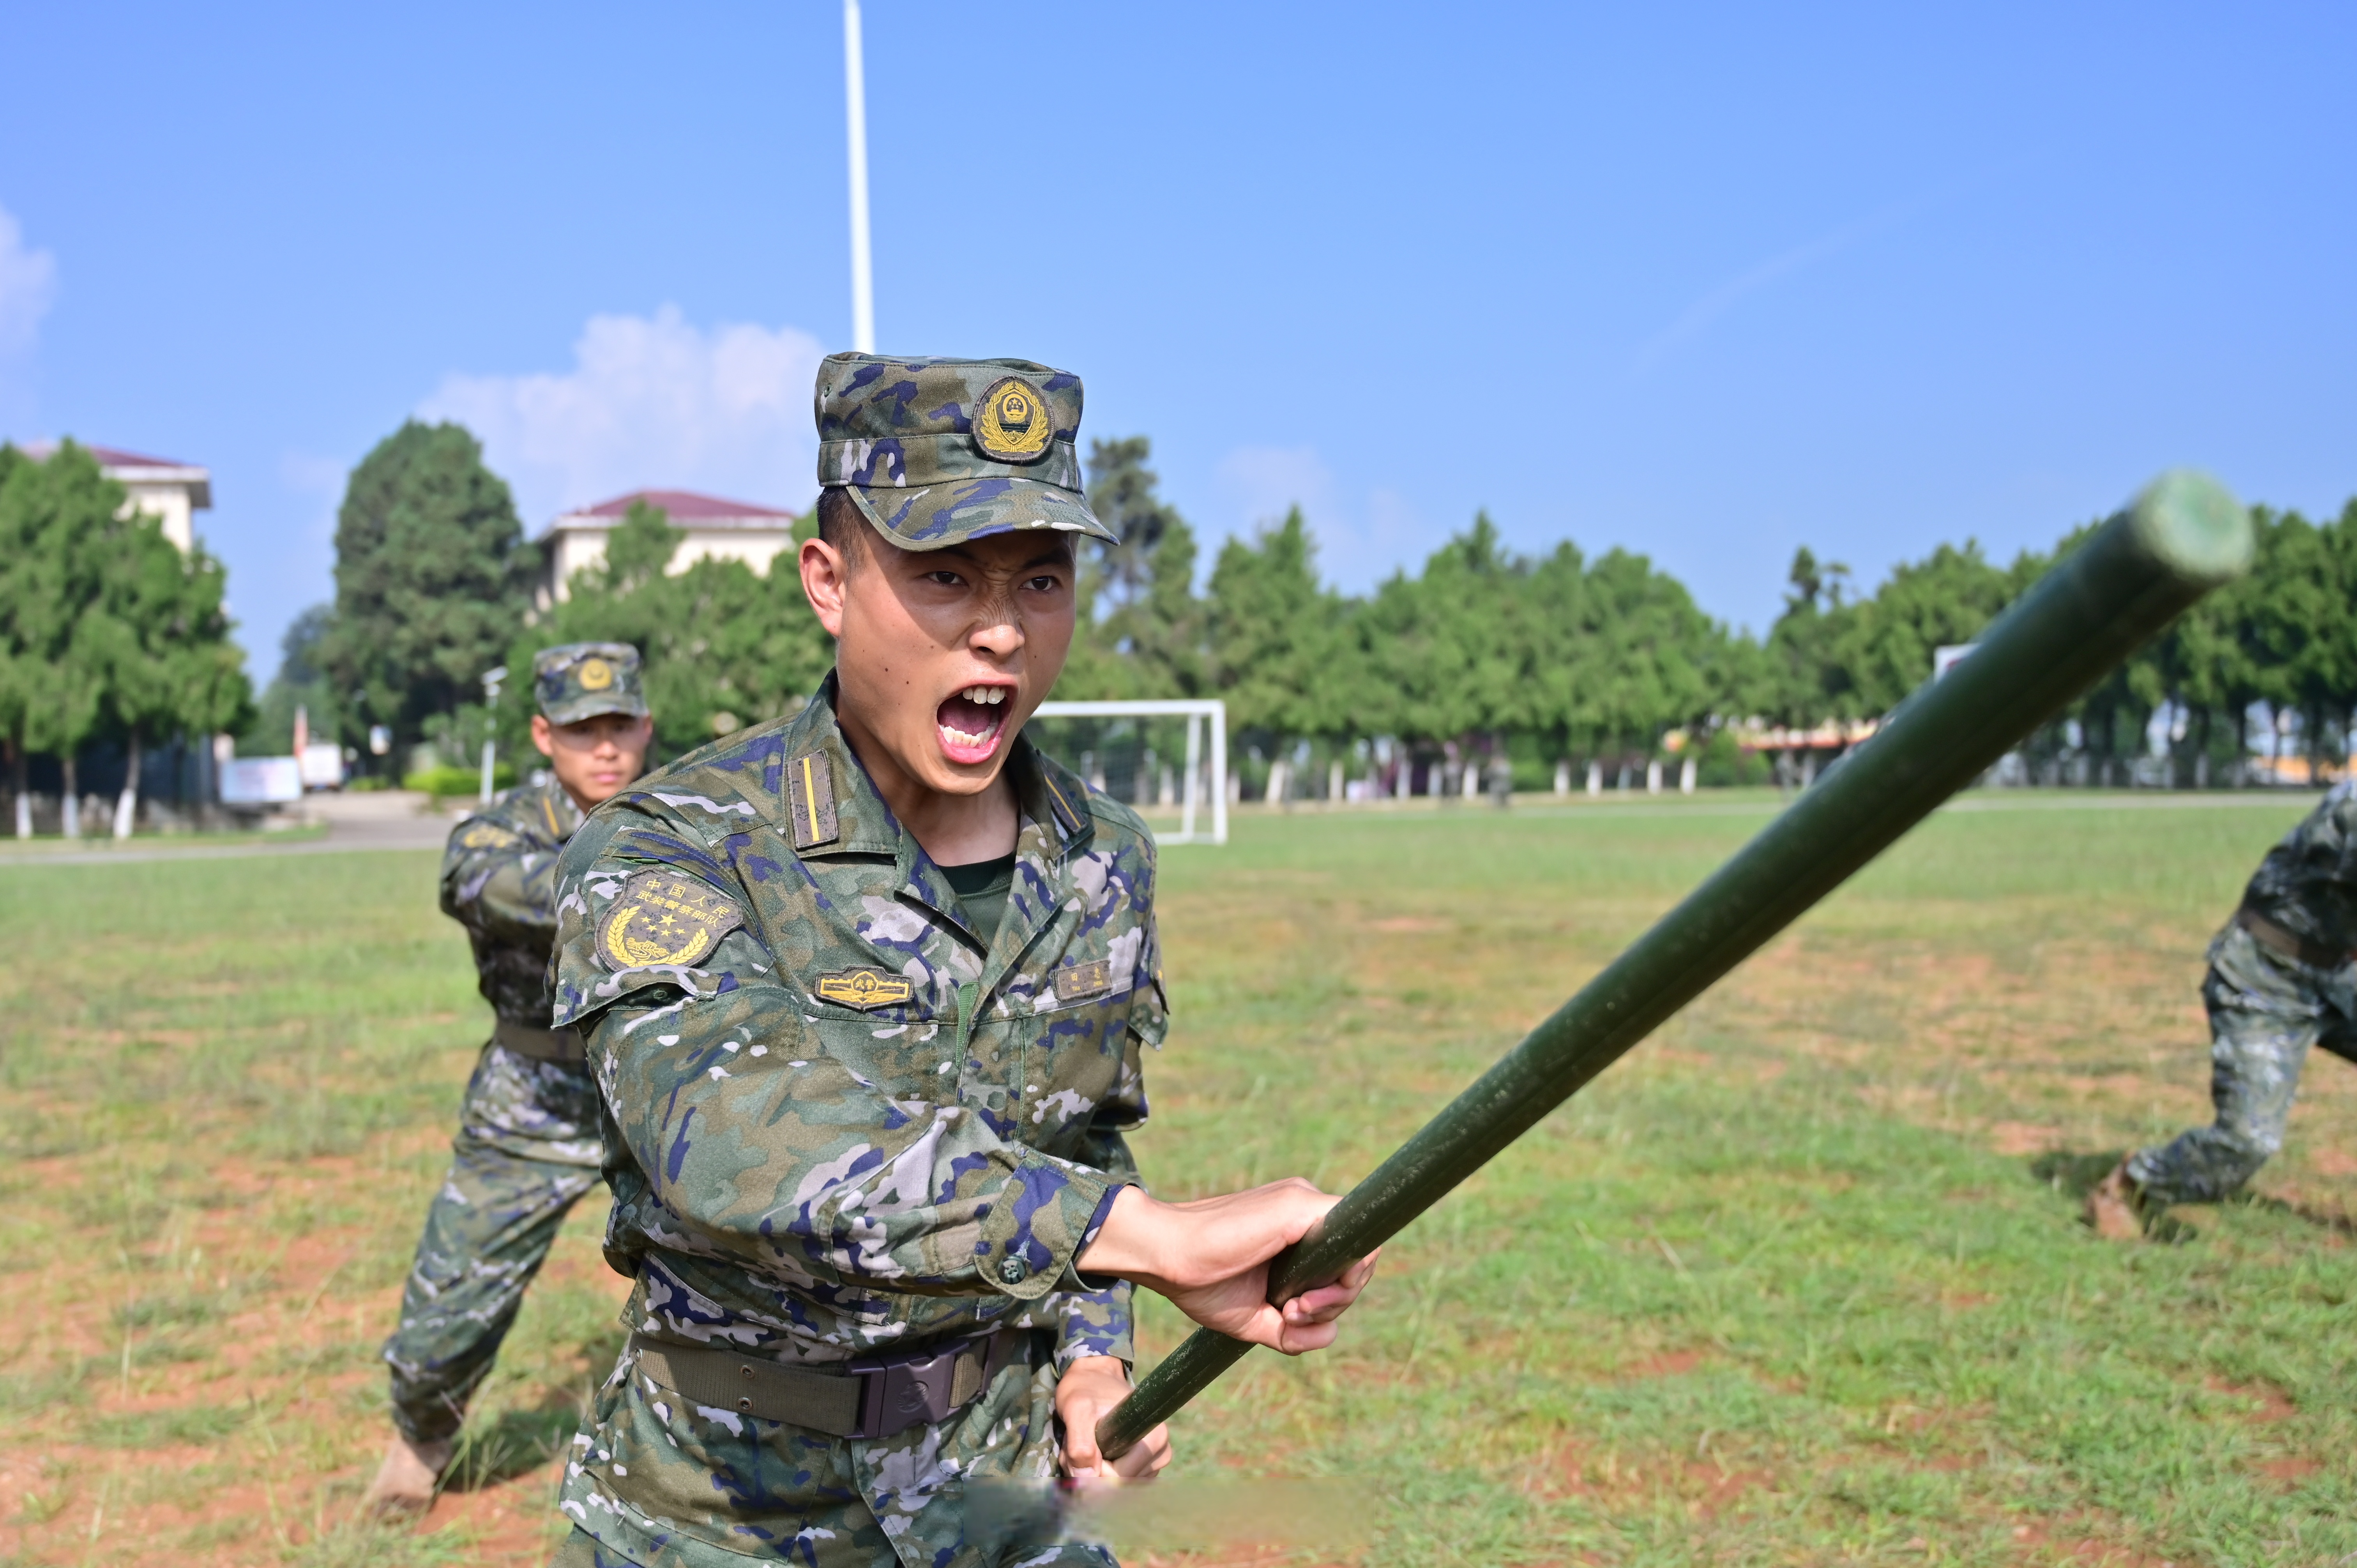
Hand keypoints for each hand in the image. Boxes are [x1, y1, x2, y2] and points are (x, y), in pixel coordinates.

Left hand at [1056, 1356, 1168, 1483]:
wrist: (1092, 1378)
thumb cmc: (1086, 1390)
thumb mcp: (1077, 1409)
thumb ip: (1080, 1444)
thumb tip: (1087, 1480)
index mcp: (1155, 1437)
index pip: (1119, 1477)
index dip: (1091, 1471)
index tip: (1073, 1451)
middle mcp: (1161, 1451)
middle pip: (1118, 1484)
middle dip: (1089, 1472)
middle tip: (1071, 1447)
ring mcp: (1154, 1460)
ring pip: (1117, 1485)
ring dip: (1092, 1472)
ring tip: (1082, 1445)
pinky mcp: (1146, 1466)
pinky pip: (1120, 1483)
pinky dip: (1100, 1473)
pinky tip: (1092, 1452)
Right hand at [1075, 1182, 1380, 1354]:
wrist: (1163, 1253)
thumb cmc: (1199, 1281)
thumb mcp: (1254, 1317)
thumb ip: (1293, 1330)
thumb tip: (1330, 1334)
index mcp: (1294, 1228)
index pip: (1340, 1262)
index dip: (1333, 1296)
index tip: (1294, 1315)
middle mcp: (1303, 1208)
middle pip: (1354, 1261)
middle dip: (1334, 1302)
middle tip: (1291, 1316)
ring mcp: (1303, 1202)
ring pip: (1358, 1252)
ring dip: (1335, 1297)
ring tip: (1290, 1311)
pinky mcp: (1300, 1204)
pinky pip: (1355, 1237)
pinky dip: (1339, 1278)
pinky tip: (1300, 1301)